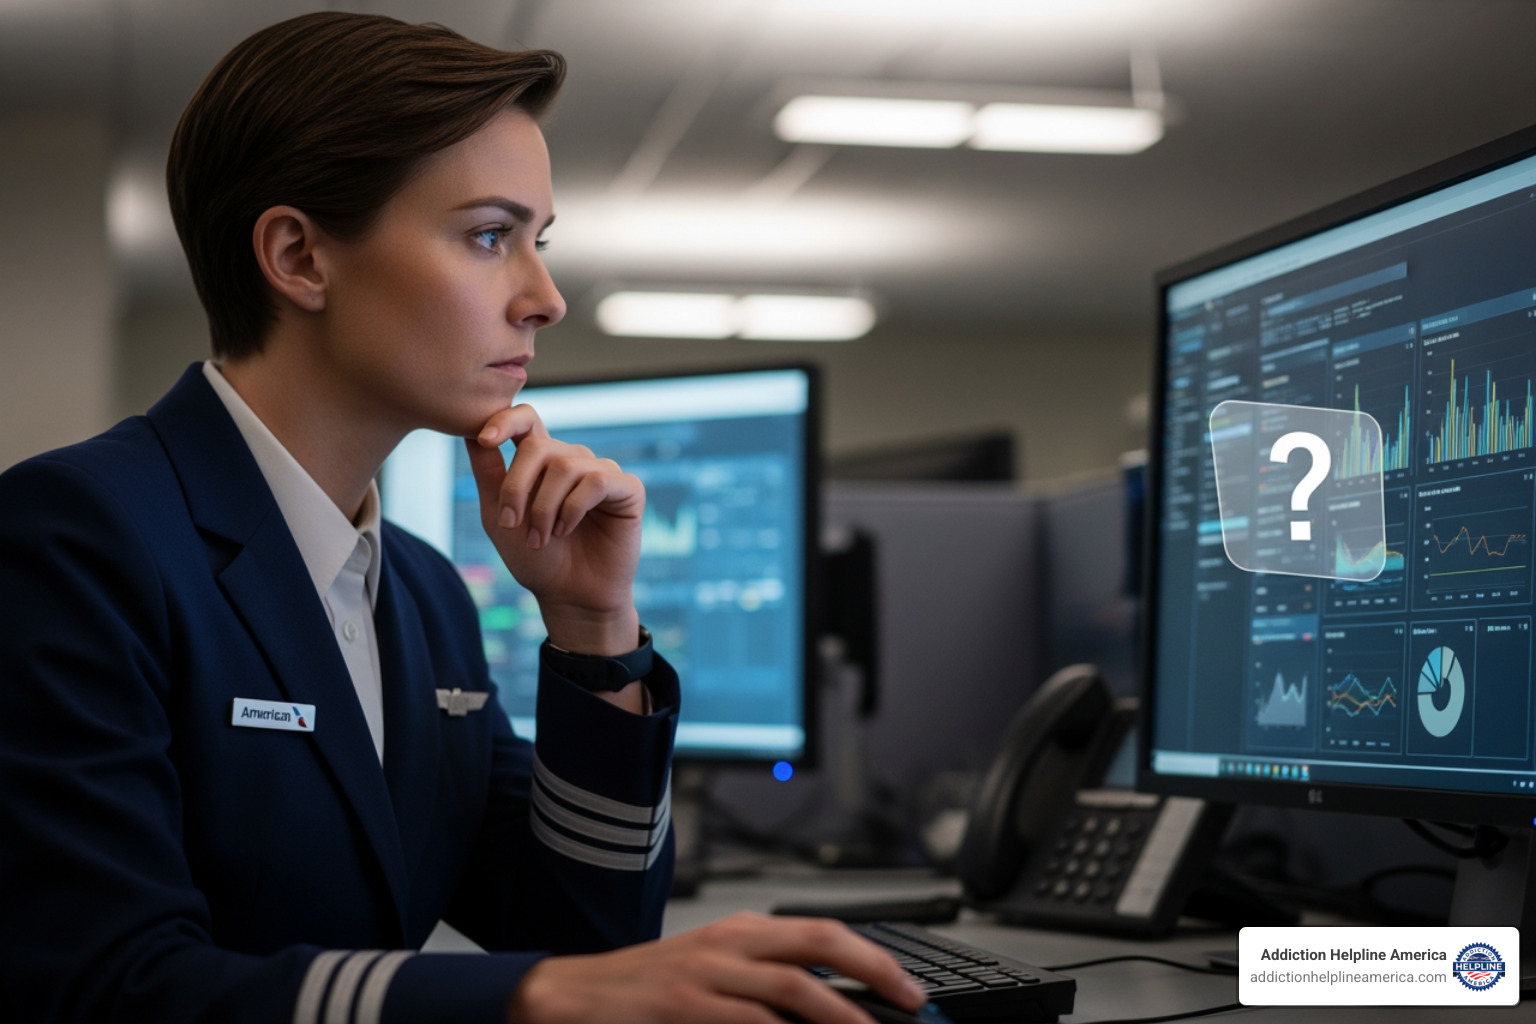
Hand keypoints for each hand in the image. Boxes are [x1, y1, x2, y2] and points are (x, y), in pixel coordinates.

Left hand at [466, 405, 644, 654]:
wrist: (569, 597)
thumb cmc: (536, 559)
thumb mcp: (499, 516)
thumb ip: (489, 473)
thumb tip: (471, 431)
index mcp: (542, 462)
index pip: (526, 420)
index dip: (505, 419)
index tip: (485, 440)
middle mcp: (573, 461)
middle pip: (538, 447)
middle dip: (517, 486)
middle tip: (512, 524)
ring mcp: (602, 472)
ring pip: (564, 466)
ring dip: (544, 508)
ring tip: (542, 538)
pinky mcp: (628, 489)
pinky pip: (595, 481)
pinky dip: (573, 509)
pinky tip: (567, 530)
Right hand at [506, 912, 927, 1023]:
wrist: (573, 995)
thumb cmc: (645, 988)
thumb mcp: (712, 971)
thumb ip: (764, 981)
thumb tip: (828, 1003)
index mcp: (742, 932)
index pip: (822, 931)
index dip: (872, 956)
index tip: (907, 986)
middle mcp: (730, 943)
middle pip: (819, 943)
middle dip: (873, 971)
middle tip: (909, 1002)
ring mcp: (708, 973)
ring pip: (793, 985)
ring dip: (841, 1013)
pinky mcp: (685, 1005)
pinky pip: (749, 1022)